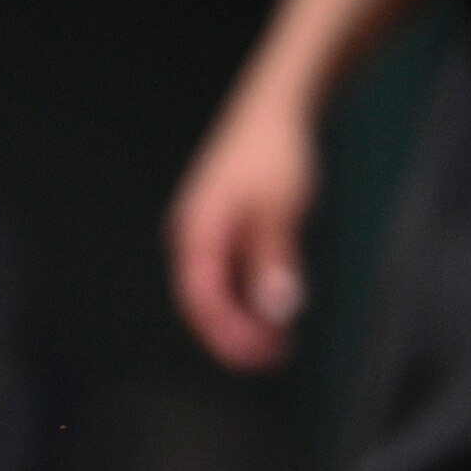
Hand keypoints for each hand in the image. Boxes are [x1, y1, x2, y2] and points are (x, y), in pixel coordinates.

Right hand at [167, 92, 318, 371]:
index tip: (259, 357)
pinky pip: (225, 278)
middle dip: (234, 337)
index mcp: (195, 234)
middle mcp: (190, 239)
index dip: (226, 334)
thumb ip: (274, 259)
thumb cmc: (275, 154)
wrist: (273, 110)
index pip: (200, 299)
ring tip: (279, 344)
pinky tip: (273, 311)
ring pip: (213, 293)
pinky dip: (246, 300)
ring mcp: (203, 236)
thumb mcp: (280, 208)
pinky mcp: (220, 231)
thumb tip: (277, 311)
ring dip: (242, 323)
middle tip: (273, 360)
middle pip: (201, 303)